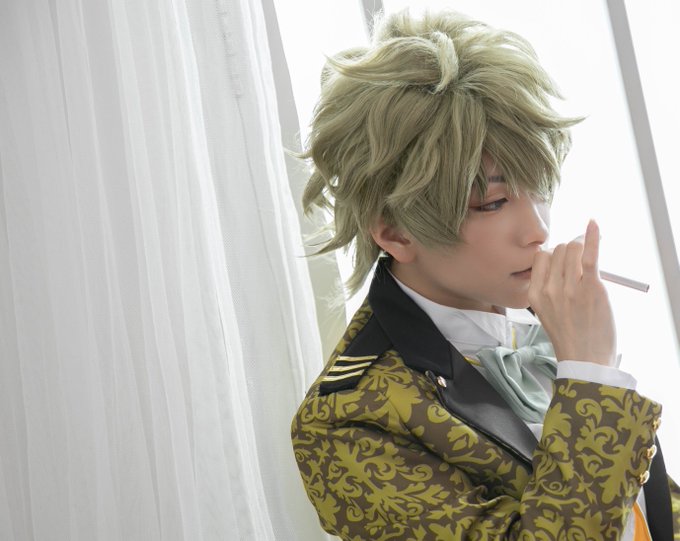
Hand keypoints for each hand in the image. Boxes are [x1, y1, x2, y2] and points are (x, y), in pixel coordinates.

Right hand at [528, 220, 616, 365]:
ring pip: (572, 248)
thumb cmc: (570, 337)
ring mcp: (570, 288)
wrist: (586, 359)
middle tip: (580, 264)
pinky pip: (590, 254)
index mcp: (535, 294)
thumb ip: (549, 288)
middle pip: (558, 250)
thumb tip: (563, 259)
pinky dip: (593, 236)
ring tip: (588, 261)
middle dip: (570, 251)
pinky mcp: (591, 287)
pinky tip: (594, 224)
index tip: (565, 262)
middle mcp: (549, 289)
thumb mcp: (547, 312)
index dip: (554, 255)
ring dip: (582, 248)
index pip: (541, 257)